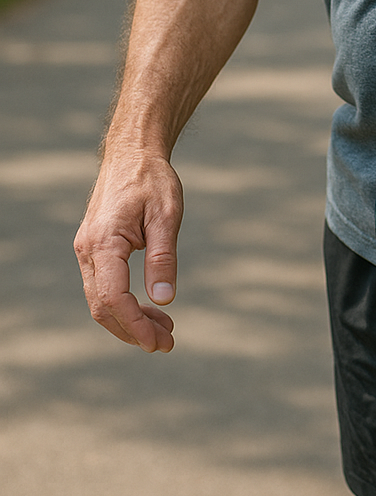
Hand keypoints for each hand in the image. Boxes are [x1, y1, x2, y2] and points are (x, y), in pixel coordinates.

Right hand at [74, 150, 182, 352]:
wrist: (132, 153)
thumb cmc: (152, 179)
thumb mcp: (166, 216)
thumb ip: (163, 258)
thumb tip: (165, 300)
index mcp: (103, 242)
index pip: (113, 297)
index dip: (135, 324)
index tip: (160, 341)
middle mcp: (88, 250)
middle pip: (103, 306)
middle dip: (133, 330)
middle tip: (167, 343)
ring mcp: (87, 250)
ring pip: (101, 299)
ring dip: (129, 319)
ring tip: (164, 329)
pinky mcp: (94, 249)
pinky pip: (103, 286)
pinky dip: (124, 303)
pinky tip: (149, 308)